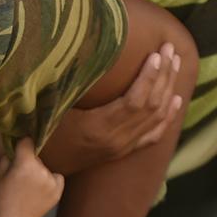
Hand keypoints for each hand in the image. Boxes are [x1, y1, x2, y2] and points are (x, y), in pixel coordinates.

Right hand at [0, 138, 65, 216]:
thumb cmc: (3, 199)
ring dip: (39, 172)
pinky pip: (57, 177)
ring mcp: (51, 181)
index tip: (20, 147)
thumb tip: (13, 150)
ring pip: (45, 168)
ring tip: (30, 186)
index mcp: (25, 164)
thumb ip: (6, 159)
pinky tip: (42, 188)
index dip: (23, 144)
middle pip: (36, 158)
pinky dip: (51, 180)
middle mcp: (41, 170)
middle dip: (29, 162)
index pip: (27, 142)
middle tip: (21, 175)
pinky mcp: (58, 191)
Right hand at [47, 42, 183, 168]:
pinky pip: (153, 136)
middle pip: (151, 106)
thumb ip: (65, 87)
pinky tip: (176, 100)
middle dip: (164, 75)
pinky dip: (167, 117)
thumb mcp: (50, 110)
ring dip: (168, 89)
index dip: (149, 76)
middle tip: (171, 48)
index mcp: (99, 129)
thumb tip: (77, 53)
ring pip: (156, 118)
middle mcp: (116, 141)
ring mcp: (121, 149)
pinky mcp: (122, 152)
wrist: (40, 168)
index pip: (135, 101)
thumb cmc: (41, 133)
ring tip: (175, 63)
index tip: (156, 54)